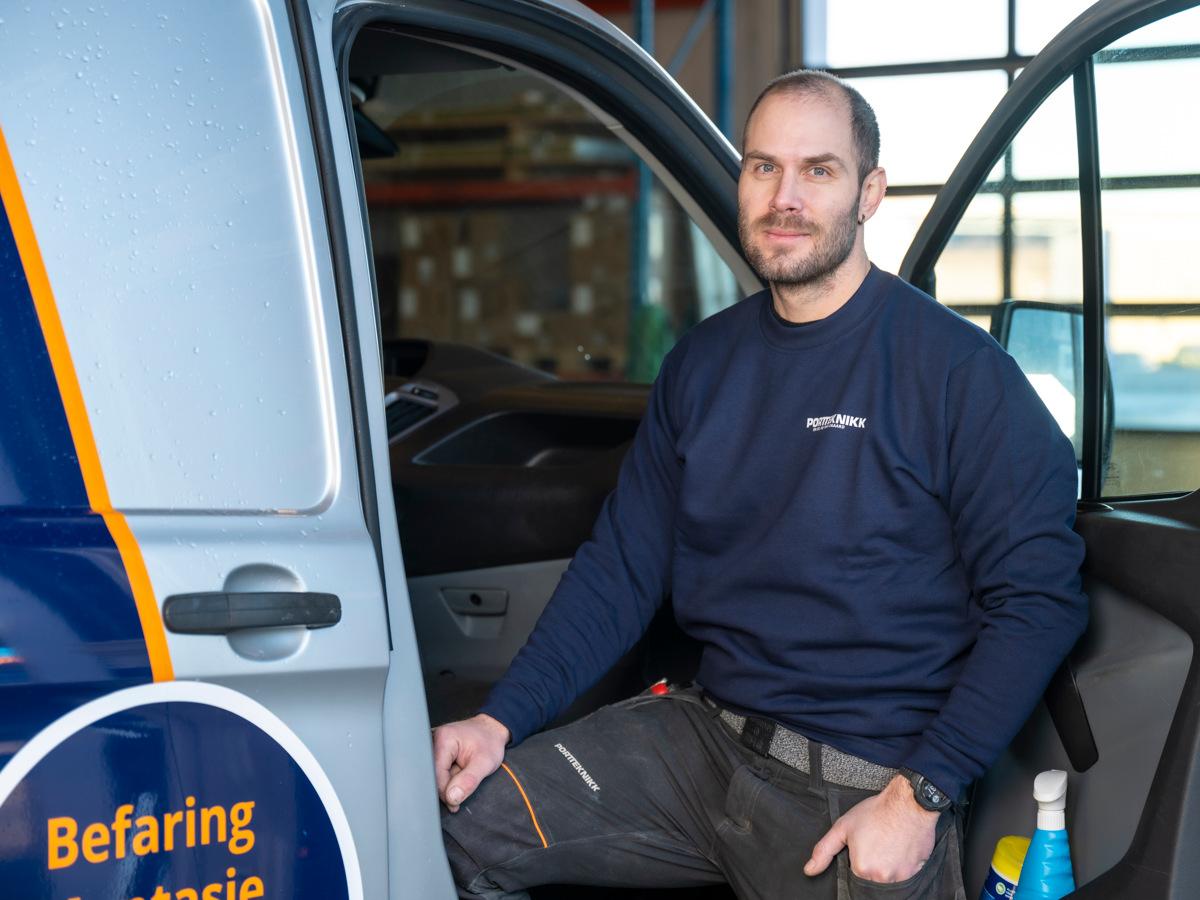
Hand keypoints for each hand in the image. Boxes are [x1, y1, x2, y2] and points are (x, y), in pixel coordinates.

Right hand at [432, 713, 510, 812]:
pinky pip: (438, 771)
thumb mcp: (485, 763)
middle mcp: (434, 740)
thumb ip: (468, 781)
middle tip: (460, 793)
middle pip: (433, 775)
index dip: (445, 792)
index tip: (455, 804)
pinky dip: (449, 778)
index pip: (436, 774)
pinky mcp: (437, 752)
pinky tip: (457, 774)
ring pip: (435, 775)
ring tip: (462, 776)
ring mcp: (434, 746)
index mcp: (444, 739)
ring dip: (448, 783)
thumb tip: (452, 797)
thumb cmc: (490, 742)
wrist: (492, 730)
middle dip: (446, 789)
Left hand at [804, 774, 939, 882]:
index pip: (854, 880)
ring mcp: (901, 877)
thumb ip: (824, 850)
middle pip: (872, 884)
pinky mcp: (916, 874)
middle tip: (876, 848)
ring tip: (887, 849)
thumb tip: (809, 869)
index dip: (856, 865)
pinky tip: (899, 851)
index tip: (863, 852)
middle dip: (871, 870)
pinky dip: (901, 868)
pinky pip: (905, 879)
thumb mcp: (843, 827)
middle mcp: (882, 878)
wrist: (909, 803)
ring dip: (886, 870)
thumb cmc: (877, 812)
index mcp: (862, 869)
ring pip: (888, 883)